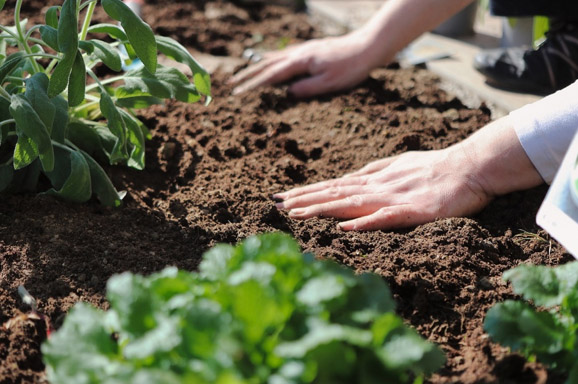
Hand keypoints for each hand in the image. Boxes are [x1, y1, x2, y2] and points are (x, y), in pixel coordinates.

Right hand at [229, 33, 376, 97]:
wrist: (368, 47)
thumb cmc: (351, 67)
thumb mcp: (329, 83)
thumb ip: (307, 88)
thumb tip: (287, 94)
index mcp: (301, 62)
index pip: (271, 76)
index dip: (253, 85)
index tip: (238, 93)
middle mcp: (299, 53)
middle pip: (267, 64)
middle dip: (248, 75)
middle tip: (231, 83)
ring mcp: (304, 50)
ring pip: (274, 58)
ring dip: (257, 66)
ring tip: (244, 73)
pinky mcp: (311, 50)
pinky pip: (285, 54)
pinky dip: (272, 58)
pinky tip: (271, 60)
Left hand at [274, 149, 492, 230]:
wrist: (472, 166)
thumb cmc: (437, 167)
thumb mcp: (399, 165)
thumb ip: (374, 171)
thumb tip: (350, 177)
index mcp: (375, 179)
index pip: (334, 186)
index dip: (307, 192)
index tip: (282, 197)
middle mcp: (378, 186)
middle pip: (335, 193)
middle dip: (304, 199)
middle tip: (275, 205)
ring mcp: (395, 197)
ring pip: (352, 203)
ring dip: (322, 208)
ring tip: (295, 214)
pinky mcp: (415, 211)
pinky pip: (386, 217)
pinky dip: (364, 222)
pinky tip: (344, 227)